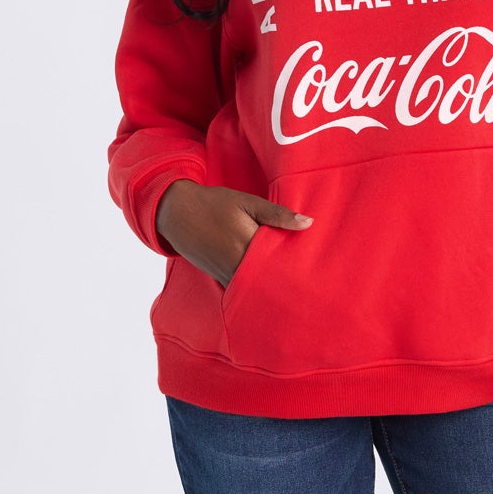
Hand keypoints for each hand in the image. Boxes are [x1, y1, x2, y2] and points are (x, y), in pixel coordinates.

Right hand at [155, 180, 311, 286]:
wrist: (175, 212)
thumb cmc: (214, 203)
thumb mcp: (247, 202)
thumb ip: (277, 215)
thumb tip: (308, 223)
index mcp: (247, 245)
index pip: (281, 263)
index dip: (298, 270)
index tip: (317, 275)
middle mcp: (236, 266)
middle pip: (271, 282)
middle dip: (289, 284)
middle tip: (313, 290)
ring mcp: (226, 276)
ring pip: (256, 289)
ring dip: (273, 288)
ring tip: (295, 291)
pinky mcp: (220, 279)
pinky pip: (243, 289)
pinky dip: (256, 289)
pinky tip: (269, 287)